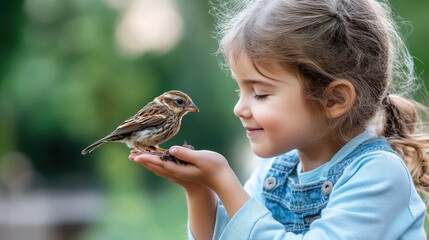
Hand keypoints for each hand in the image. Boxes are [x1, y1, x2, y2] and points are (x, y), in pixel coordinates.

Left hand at [131, 147, 249, 217]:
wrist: (222, 179)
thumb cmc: (214, 167)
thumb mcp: (201, 158)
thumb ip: (186, 154)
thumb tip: (171, 149)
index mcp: (179, 170)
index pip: (159, 163)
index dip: (147, 158)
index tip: (136, 155)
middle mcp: (177, 173)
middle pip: (156, 166)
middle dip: (143, 160)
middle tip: (131, 154)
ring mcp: (179, 173)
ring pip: (159, 167)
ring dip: (148, 162)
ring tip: (138, 156)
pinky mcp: (182, 171)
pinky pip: (165, 167)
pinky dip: (157, 162)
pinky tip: (156, 159)